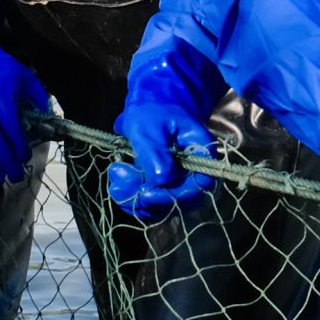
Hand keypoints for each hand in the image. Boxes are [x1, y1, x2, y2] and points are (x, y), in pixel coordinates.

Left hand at [108, 99, 217, 220]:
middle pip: (184, 201)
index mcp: (202, 149)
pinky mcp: (169, 189)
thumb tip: (161, 181)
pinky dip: (134, 200)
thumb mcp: (148, 128)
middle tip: (119, 184)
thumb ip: (155, 153)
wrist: (146, 113)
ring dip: (136, 200)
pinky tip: (119, 183)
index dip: (176, 195)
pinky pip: (155, 206)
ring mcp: (184, 182)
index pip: (202, 183)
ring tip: (116, 176)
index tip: (146, 195)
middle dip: (149, 199)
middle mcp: (198, 170)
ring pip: (166, 206)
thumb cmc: (150, 115)